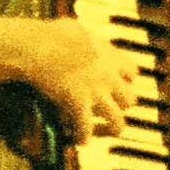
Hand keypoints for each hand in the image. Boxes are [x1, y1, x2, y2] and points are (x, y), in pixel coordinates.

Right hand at [27, 16, 144, 140]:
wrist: (36, 45)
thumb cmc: (49, 35)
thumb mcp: (75, 29)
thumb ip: (84, 36)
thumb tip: (79, 34)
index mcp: (109, 56)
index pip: (133, 73)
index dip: (125, 83)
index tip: (114, 87)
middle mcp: (108, 75)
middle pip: (131, 101)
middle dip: (120, 108)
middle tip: (107, 112)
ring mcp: (96, 92)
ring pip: (118, 123)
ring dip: (108, 130)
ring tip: (97, 133)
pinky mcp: (79, 104)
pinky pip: (87, 130)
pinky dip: (83, 138)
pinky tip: (77, 140)